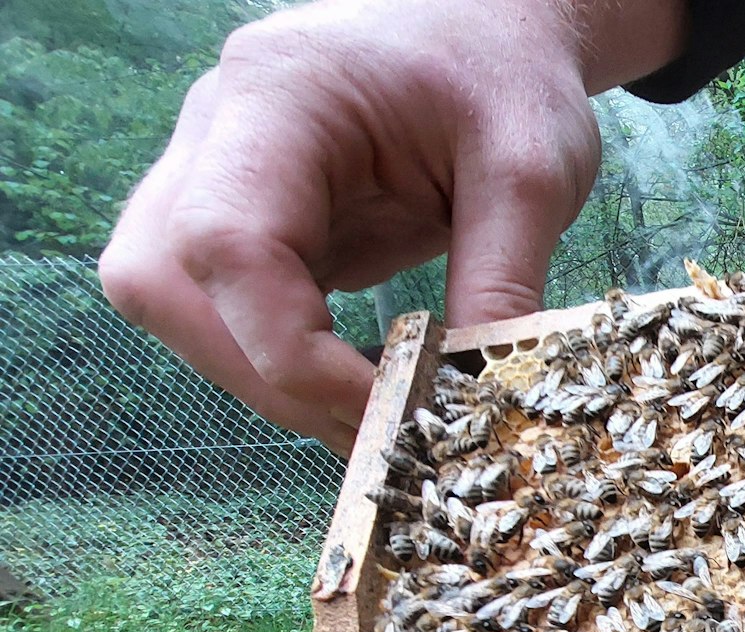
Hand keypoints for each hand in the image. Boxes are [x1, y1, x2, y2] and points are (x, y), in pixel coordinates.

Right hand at [99, 0, 681, 454]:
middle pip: (166, 282)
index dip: (287, 349)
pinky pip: (216, 308)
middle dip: (266, 377)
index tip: (380, 412)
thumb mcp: (533, 173)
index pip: (226, 242)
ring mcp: (209, 171)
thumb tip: (474, 402)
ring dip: (264, 379)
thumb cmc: (505, 79)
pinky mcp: (234, 216)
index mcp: (278, 93)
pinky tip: (357, 389)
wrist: (487, 33)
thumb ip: (503, 281)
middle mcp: (215, 128)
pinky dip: (277, 361)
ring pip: (172, 305)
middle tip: (378, 433)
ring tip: (375, 418)